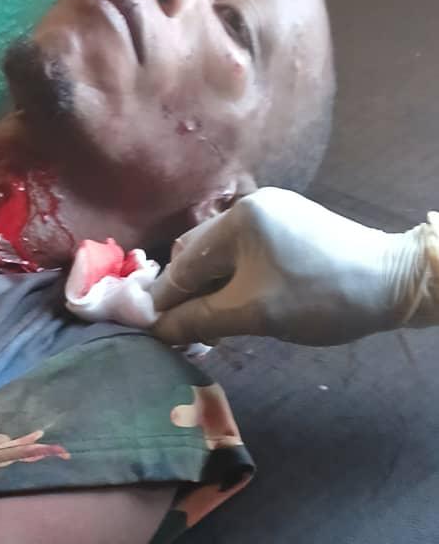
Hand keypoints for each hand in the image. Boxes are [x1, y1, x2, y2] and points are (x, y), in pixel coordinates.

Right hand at [150, 188, 438, 345]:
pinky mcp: (289, 232)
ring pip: (221, 261)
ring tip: (208, 330)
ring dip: (209, 295)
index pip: (183, 264)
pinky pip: (245, 260)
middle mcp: (250, 208)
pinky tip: (234, 312)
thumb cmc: (320, 295)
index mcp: (239, 218)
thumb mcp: (253, 311)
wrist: (394, 284)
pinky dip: (233, 286)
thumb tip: (155, 329)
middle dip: (186, 297)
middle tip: (182, 335)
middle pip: (198, 258)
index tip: (148, 332)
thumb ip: (198, 318)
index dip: (164, 301)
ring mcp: (272, 218)